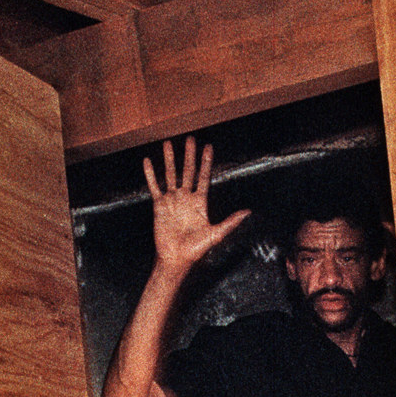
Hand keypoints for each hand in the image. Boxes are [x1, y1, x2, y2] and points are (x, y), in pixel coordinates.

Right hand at [145, 136, 250, 274]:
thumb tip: (248, 212)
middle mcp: (186, 198)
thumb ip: (231, 222)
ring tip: (168, 143)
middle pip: (188, 171)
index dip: (206, 162)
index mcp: (200, 202)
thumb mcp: (216, 234)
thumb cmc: (196, 249)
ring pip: (171, 174)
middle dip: (189, 155)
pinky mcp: (159, 205)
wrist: (176, 258)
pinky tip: (148, 161)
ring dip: (170, 159)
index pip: (204, 177)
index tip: (208, 147)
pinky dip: (150, 174)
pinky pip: (154, 186)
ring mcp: (172, 200)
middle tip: (190, 138)